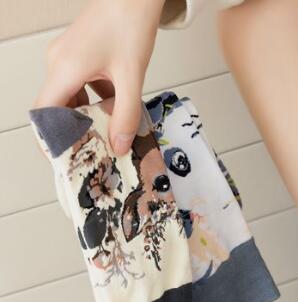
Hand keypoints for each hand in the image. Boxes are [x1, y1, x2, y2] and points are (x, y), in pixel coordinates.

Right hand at [34, 0, 165, 154]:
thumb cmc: (130, 26)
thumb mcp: (132, 77)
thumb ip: (126, 115)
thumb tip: (119, 147)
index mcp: (65, 69)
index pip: (44, 112)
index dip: (50, 138)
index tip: (63, 159)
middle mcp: (59, 64)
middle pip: (58, 108)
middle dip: (75, 133)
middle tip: (94, 154)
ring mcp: (68, 59)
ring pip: (72, 99)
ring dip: (89, 118)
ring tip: (109, 136)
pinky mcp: (79, 57)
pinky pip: (82, 87)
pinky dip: (96, 102)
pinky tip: (116, 110)